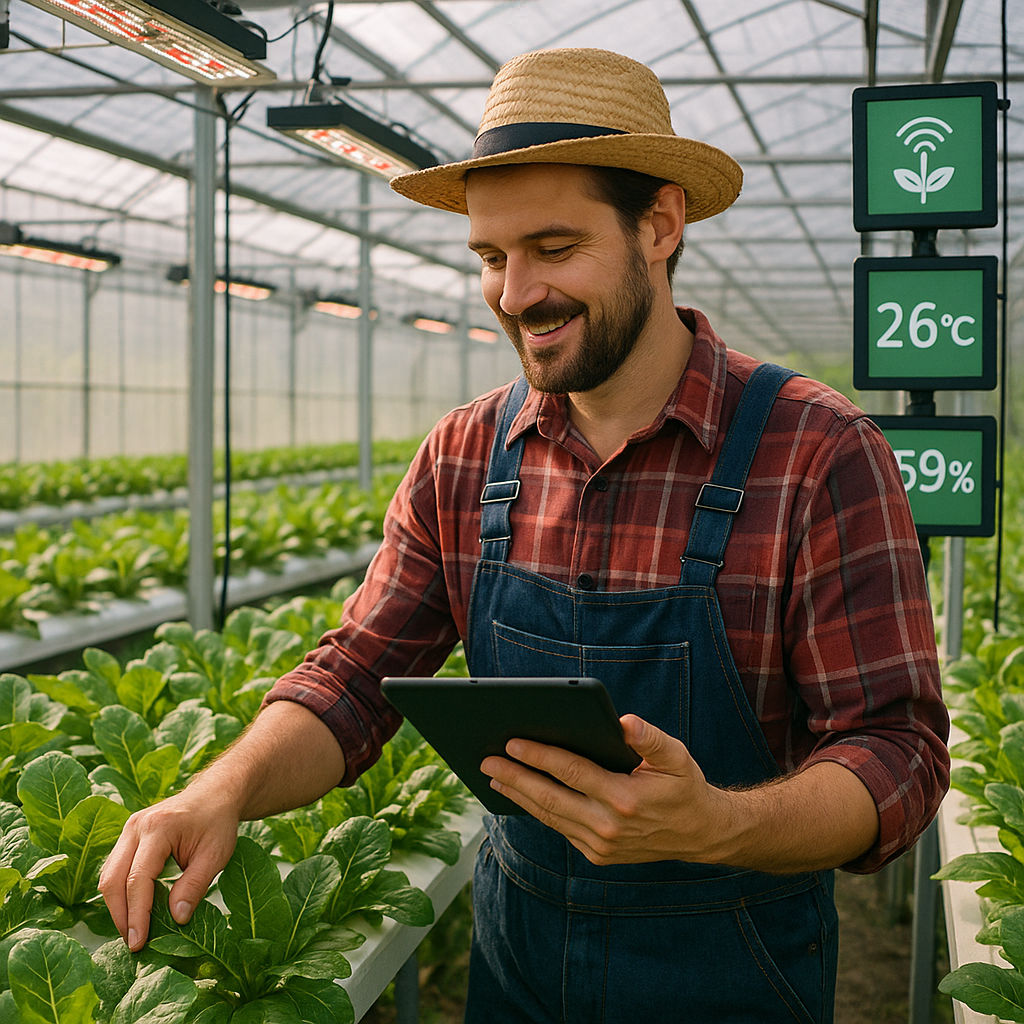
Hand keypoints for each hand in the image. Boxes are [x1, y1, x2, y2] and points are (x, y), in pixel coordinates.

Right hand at [99, 782, 239, 950]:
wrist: (216, 794)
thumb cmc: (218, 823)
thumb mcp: (216, 855)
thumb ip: (195, 886)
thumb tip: (177, 919)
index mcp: (159, 828)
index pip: (138, 879)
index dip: (137, 915)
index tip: (138, 943)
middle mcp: (136, 826)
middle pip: (113, 879)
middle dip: (120, 915)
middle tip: (133, 943)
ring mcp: (129, 828)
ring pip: (108, 875)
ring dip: (117, 906)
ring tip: (133, 930)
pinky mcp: (128, 835)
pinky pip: (114, 868)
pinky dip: (120, 892)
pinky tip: (134, 909)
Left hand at [480, 714, 729, 865]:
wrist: (700, 834)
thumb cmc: (683, 786)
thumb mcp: (677, 757)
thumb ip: (650, 739)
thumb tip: (624, 722)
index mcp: (625, 799)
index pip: (571, 772)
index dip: (539, 756)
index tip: (512, 742)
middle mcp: (608, 827)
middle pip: (550, 798)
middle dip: (515, 777)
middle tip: (486, 760)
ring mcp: (600, 845)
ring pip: (549, 816)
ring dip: (519, 795)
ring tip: (493, 776)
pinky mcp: (596, 855)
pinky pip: (559, 828)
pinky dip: (536, 811)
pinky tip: (520, 794)